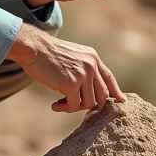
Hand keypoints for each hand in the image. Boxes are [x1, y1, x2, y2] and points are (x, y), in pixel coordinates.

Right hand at [7, 23, 126, 112]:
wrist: (34, 47)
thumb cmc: (48, 54)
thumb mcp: (73, 57)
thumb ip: (84, 69)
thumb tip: (91, 90)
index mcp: (93, 58)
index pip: (109, 78)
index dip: (116, 91)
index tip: (121, 101)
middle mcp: (91, 65)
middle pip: (103, 95)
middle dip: (91, 104)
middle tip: (74, 104)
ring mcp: (83, 74)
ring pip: (90, 103)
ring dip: (75, 107)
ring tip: (61, 103)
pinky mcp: (71, 83)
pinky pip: (74, 105)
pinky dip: (65, 108)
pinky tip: (54, 105)